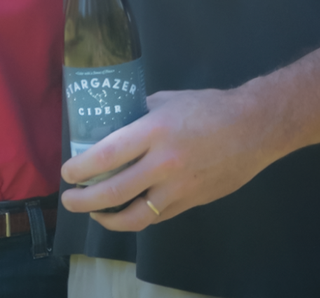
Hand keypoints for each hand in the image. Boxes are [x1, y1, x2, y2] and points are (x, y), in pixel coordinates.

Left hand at [59, 85, 279, 229]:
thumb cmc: (208, 107)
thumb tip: (114, 122)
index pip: (108, 155)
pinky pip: (156, 216)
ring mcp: (178, 188)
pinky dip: (136, 217)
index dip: (82, 167)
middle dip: (84, 200)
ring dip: (107, 218)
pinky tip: (124, 212)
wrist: (253, 129)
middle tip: (68, 199)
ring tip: (93, 212)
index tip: (67, 171)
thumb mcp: (168, 100)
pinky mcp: (190, 203)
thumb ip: (140, 113)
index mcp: (155, 131)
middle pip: (114, 192)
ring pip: (134, 216)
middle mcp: (163, 164)